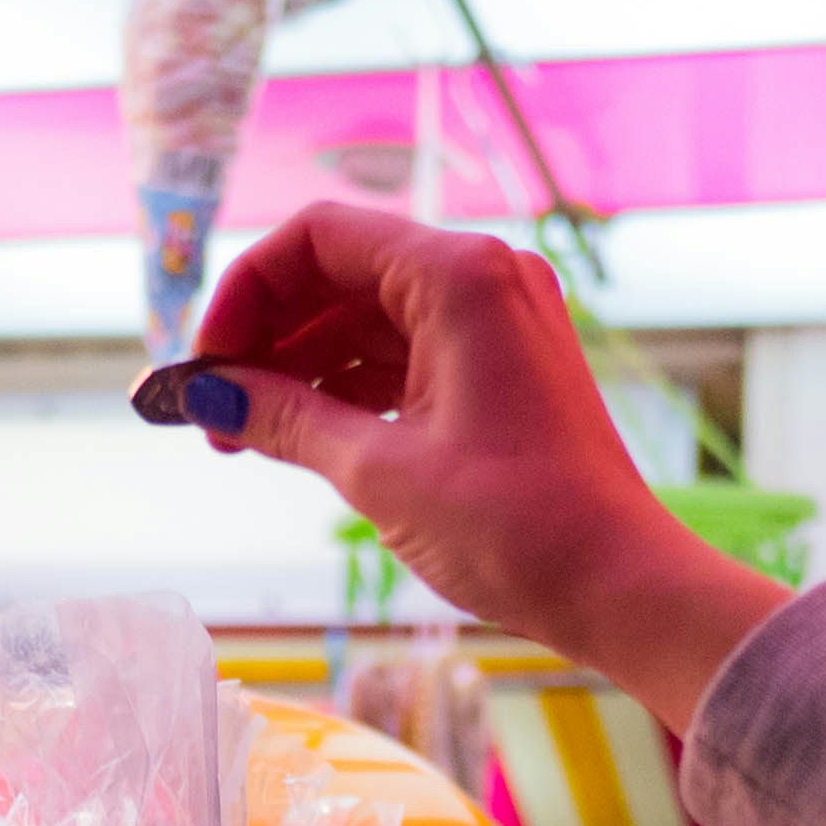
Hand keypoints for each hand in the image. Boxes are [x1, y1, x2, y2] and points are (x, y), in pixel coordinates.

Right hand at [189, 206, 788, 731]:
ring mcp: (498, 320)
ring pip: (368, 318)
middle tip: (213, 413)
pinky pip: (406, 352)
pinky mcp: (503, 365)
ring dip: (301, 367)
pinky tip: (304, 436)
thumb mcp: (379, 472)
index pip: (317, 239)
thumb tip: (208, 394)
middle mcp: (482, 277)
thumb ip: (285, 419)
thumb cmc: (516, 527)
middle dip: (266, 337)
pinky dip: (348, 386)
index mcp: (457, 276)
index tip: (205, 365)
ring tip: (247, 438)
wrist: (620, 586)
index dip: (244, 294)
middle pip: (339, 273)